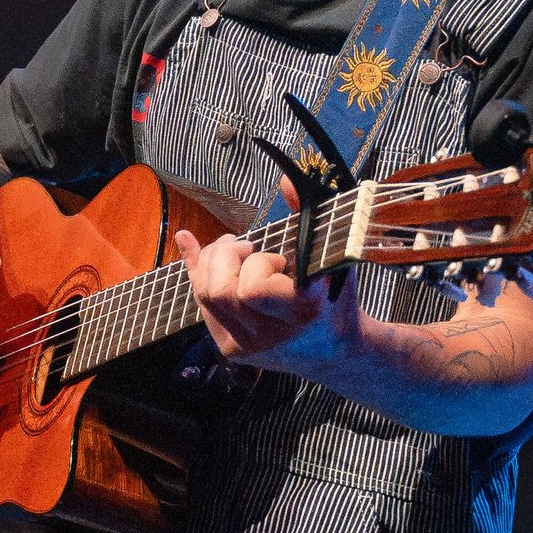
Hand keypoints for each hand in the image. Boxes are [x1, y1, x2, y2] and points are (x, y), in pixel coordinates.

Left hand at [173, 221, 356, 372]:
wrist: (337, 353)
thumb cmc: (336, 297)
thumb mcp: (332, 255)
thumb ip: (308, 214)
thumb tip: (285, 179)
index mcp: (303, 312)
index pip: (252, 289)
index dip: (258, 266)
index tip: (279, 259)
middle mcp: (272, 335)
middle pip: (219, 291)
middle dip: (226, 258)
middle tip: (246, 246)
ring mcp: (248, 346)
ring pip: (205, 296)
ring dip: (214, 262)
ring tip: (234, 250)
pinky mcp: (233, 349)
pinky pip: (202, 306)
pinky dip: (200, 273)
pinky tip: (195, 247)